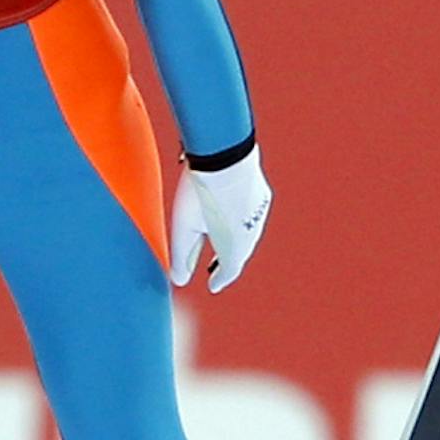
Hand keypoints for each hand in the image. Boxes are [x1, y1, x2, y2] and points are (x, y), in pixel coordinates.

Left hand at [169, 145, 271, 292]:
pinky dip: (240, 223)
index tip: (212, 286)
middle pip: (240, 253)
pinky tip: (232, 217)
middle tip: (215, 270)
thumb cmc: (200, 191)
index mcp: (235, 246)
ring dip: (235, 243)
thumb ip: (182, 255)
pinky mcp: (260, 194)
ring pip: (248, 234)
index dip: (220, 279)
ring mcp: (258, 213)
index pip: (230, 270)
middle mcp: (252, 233)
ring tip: (222, 245)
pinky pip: (251, 216)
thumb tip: (178, 280)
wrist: (225, 153)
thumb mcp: (184, 226)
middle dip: (228, 263)